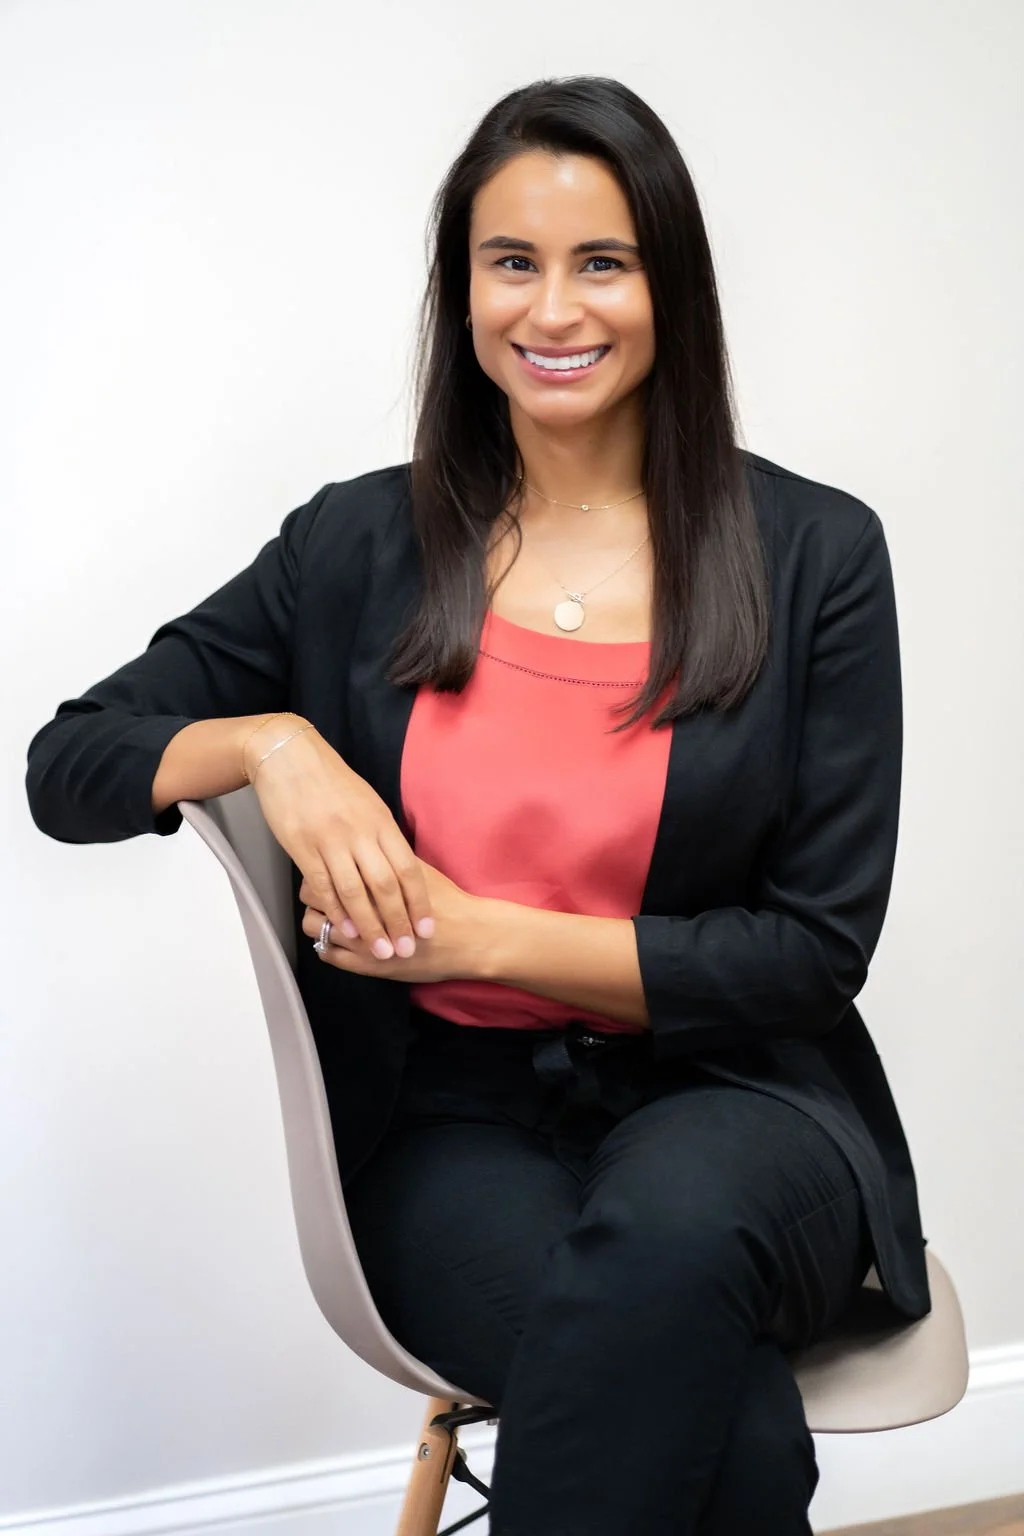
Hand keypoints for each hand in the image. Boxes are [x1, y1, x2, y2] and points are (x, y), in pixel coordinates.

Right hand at [246, 719, 433, 958]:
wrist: (288, 757)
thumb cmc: (331, 781)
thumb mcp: (368, 803)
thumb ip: (382, 835)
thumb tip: (400, 864)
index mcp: (380, 822)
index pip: (407, 869)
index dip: (419, 902)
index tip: (427, 928)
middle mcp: (360, 833)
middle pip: (385, 885)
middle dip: (399, 922)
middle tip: (407, 950)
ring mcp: (331, 841)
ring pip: (355, 891)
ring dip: (370, 925)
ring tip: (381, 950)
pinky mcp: (303, 847)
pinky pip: (323, 885)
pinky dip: (335, 910)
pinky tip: (344, 930)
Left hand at [301, 859, 491, 982]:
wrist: (468, 938)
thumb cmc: (447, 902)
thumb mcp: (415, 869)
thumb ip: (386, 859)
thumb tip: (365, 846)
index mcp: (369, 878)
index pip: (323, 869)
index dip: (320, 869)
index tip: (327, 870)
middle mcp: (359, 907)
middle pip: (311, 896)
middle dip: (313, 895)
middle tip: (323, 893)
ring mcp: (358, 938)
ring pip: (314, 926)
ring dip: (317, 921)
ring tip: (330, 918)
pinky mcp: (364, 964)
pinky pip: (327, 953)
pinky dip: (326, 945)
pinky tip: (337, 939)